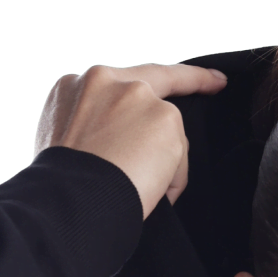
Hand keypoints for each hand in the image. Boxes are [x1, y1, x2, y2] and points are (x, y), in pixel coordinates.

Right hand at [34, 63, 227, 216]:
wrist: (67, 204)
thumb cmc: (61, 189)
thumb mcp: (63, 145)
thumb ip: (93, 129)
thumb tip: (121, 150)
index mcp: (74, 88)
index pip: (114, 80)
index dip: (138, 81)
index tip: (166, 72)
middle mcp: (105, 79)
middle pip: (157, 81)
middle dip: (192, 79)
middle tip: (216, 82)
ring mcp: (137, 94)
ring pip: (166, 131)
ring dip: (162, 166)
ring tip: (139, 193)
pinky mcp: (165, 118)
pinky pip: (179, 157)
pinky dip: (170, 182)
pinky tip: (150, 196)